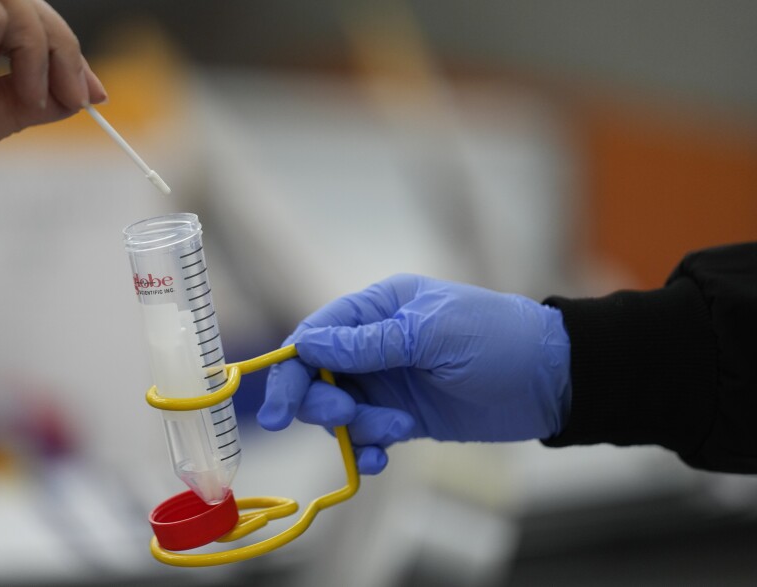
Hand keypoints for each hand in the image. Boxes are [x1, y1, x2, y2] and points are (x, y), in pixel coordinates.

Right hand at [258, 274, 571, 473]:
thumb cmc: (494, 339)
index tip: (279, 407)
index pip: (315, 334)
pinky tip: (382, 460)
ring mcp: (388, 382)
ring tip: (398, 428)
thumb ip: (369, 342)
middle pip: (317, 376)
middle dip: (321, 401)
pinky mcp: (402, 417)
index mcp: (378, 309)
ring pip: (341, 411)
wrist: (549, 381)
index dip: (290, 368)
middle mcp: (375, 344)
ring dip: (357, 427)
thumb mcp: (431, 334)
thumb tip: (306, 343)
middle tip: (341, 417)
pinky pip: (367, 436)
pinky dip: (367, 450)